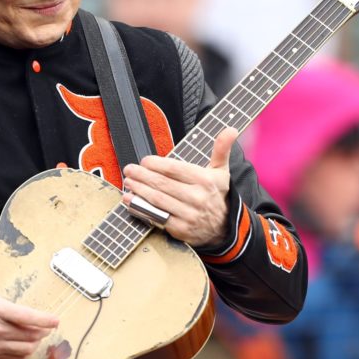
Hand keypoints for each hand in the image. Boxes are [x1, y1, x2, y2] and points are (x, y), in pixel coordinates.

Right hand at [0, 293, 58, 358]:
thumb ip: (11, 308)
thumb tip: (29, 317)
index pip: (28, 317)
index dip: (45, 319)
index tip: (55, 320)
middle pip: (30, 336)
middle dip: (42, 332)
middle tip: (46, 328)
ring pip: (24, 350)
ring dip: (34, 344)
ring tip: (34, 338)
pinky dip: (22, 353)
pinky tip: (23, 347)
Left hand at [121, 128, 238, 247]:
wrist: (224, 227)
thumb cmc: (217, 195)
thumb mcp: (221, 171)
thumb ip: (221, 149)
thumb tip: (231, 130)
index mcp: (205, 180)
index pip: (175, 169)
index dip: (156, 164)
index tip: (144, 161)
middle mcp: (197, 198)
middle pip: (163, 184)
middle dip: (142, 175)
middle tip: (129, 169)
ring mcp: (188, 215)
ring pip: (158, 199)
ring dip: (139, 190)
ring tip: (128, 182)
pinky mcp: (180, 229)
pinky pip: (157, 216)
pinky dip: (142, 208)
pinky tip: (132, 200)